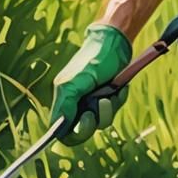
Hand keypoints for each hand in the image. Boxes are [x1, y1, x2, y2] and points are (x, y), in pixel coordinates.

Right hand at [50, 24, 131, 144]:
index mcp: (63, 101)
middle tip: (102, 102)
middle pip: (84, 131)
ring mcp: (92, 103)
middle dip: (96, 119)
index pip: (62, 132)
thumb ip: (66, 103)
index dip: (73, 133)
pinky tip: (118, 87)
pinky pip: (113, 111)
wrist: (115, 43)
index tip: (86, 119)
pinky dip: (118, 99)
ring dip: (109, 107)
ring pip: (101, 122)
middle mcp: (76, 105)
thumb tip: (58, 127)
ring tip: (111, 90)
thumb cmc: (94, 58)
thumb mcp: (76, 80)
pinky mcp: (106, 99)